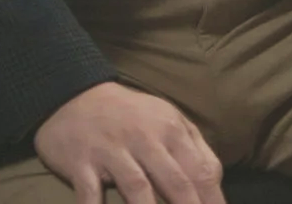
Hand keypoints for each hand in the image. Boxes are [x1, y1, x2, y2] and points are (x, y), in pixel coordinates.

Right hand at [33, 81, 226, 203]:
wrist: (75, 97)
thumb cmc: (131, 116)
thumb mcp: (169, 120)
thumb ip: (195, 149)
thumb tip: (216, 182)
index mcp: (172, 130)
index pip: (201, 171)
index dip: (213, 201)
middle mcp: (145, 140)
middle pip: (175, 182)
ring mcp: (112, 151)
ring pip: (137, 188)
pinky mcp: (80, 163)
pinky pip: (89, 193)